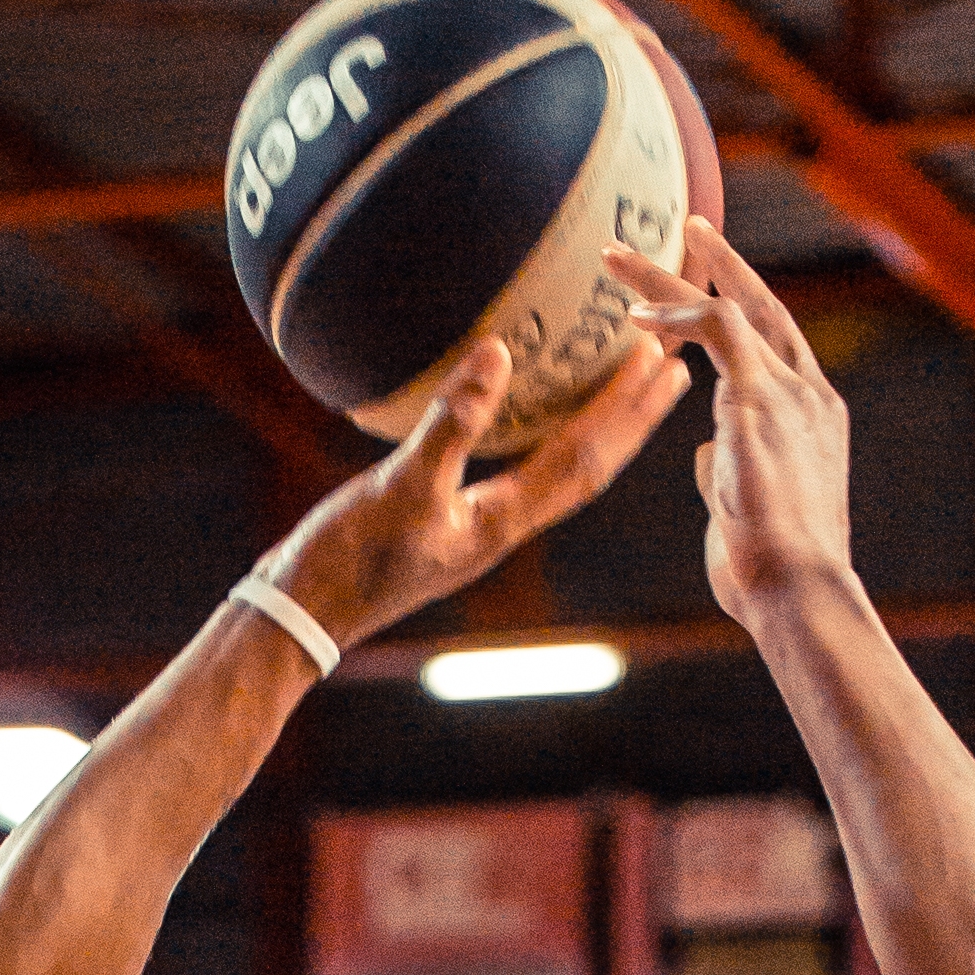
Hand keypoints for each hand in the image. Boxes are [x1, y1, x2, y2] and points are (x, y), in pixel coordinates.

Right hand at [260, 253, 696, 655]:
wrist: (301, 619)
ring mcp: (475, 528)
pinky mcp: (446, 523)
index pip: (583, 460)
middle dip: (632, 419)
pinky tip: (531, 413)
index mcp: (503, 522)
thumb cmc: (347, 561)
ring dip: (596, 428)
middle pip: (587, 468)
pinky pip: (515, 469)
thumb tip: (500, 354)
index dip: (624, 411)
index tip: (661, 359)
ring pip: (557, 472)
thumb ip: (451, 422)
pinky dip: (540, 437)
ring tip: (624, 386)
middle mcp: (502, 528)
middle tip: (673, 366)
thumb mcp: (399, 486)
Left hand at [633, 216, 860, 633]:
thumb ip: (727, 473)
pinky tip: (636, 319)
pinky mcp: (763, 400)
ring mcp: (791, 392)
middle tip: (680, 223)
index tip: (702, 281)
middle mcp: (808, 393)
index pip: (772, 343)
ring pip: (730, 308)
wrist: (799, 593)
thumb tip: (707, 455)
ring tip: (616, 258)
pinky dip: (678, 318)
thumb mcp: (742, 513)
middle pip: (757, 307)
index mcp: (810, 417)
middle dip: (716, 263)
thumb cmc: (770, 575)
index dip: (737, 305)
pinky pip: (718, 332)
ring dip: (669, 280)